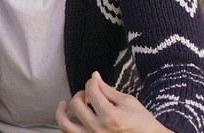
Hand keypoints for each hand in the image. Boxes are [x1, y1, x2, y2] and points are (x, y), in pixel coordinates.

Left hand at [55, 72, 171, 132]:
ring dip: (62, 111)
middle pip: (76, 104)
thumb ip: (107, 90)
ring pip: (65, 124)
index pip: (91, 91)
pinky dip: (66, 126)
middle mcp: (98, 129)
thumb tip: (94, 76)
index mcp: (110, 116)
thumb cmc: (142, 122)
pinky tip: (70, 119)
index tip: (95, 81)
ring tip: (65, 104)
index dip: (92, 82)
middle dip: (80, 94)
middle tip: (87, 94)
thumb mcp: (128, 102)